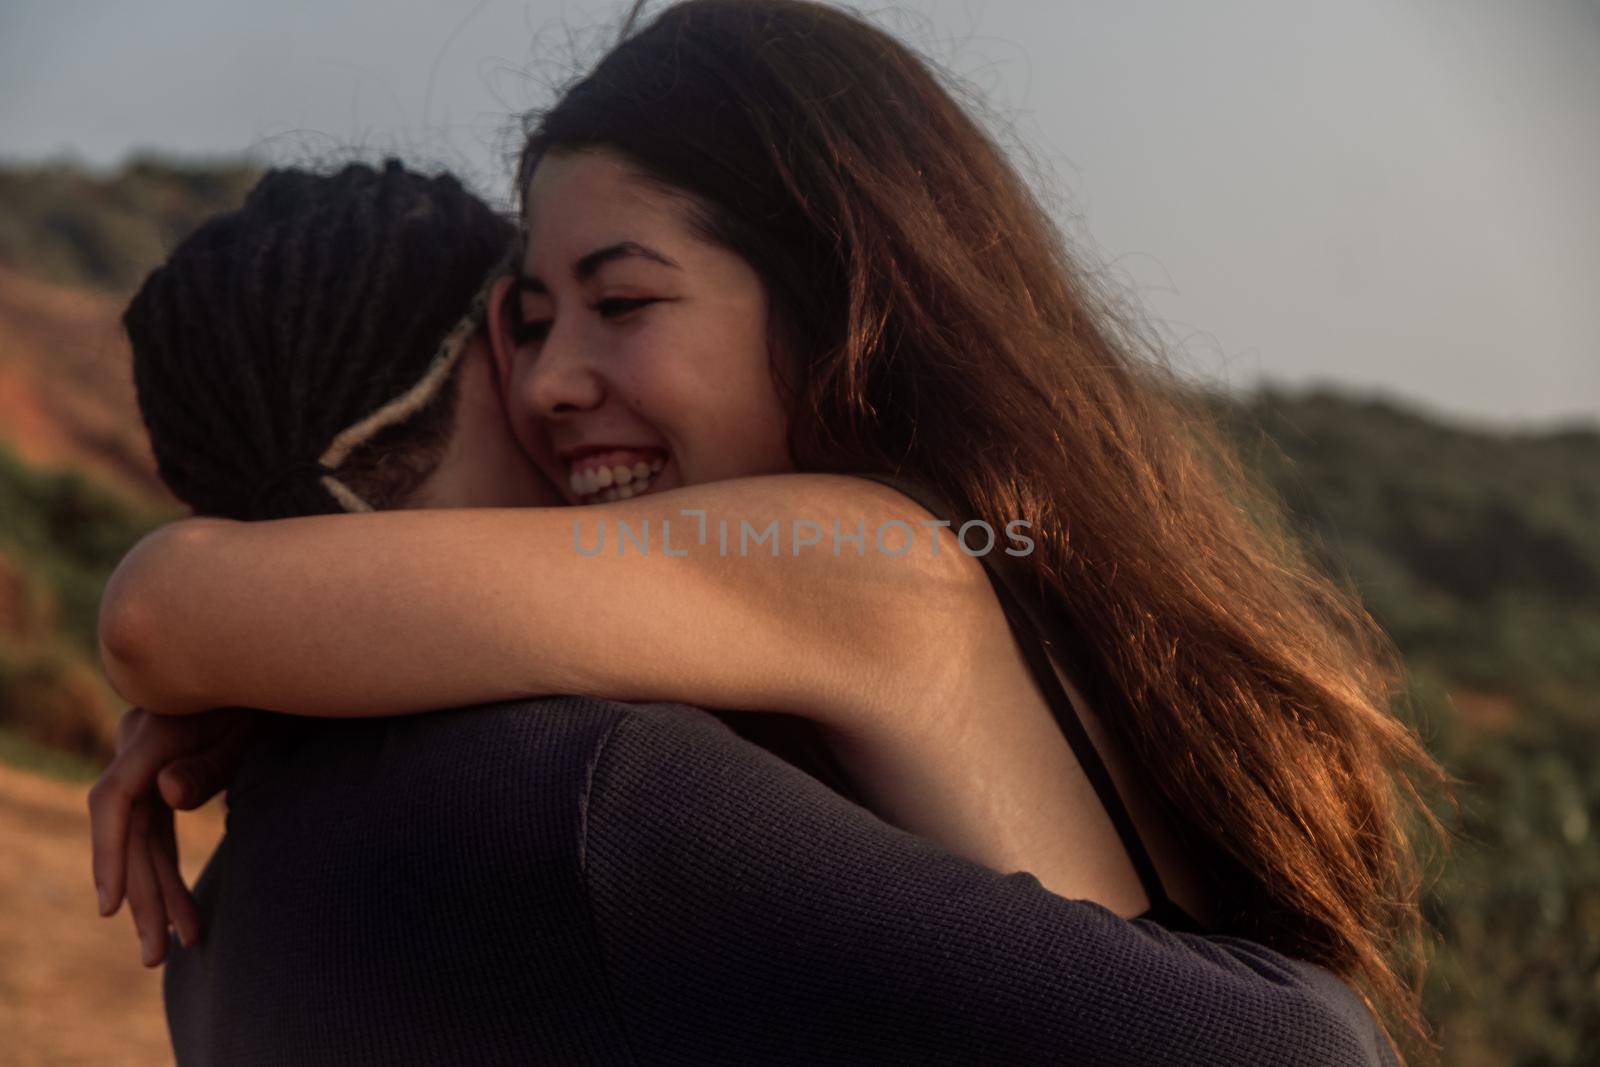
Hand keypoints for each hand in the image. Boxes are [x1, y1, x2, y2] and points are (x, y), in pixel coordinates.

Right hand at [87, 706, 260, 965]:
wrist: (277, 665)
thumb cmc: (266, 694)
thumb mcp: (247, 725)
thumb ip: (208, 763)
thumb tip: (166, 796)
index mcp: (152, 736)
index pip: (114, 802)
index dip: (109, 854)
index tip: (109, 908)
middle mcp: (140, 750)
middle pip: (131, 832)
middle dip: (145, 895)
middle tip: (158, 956)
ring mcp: (150, 761)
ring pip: (144, 836)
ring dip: (160, 889)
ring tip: (181, 942)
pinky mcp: (164, 771)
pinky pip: (156, 826)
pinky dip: (166, 864)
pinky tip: (176, 906)